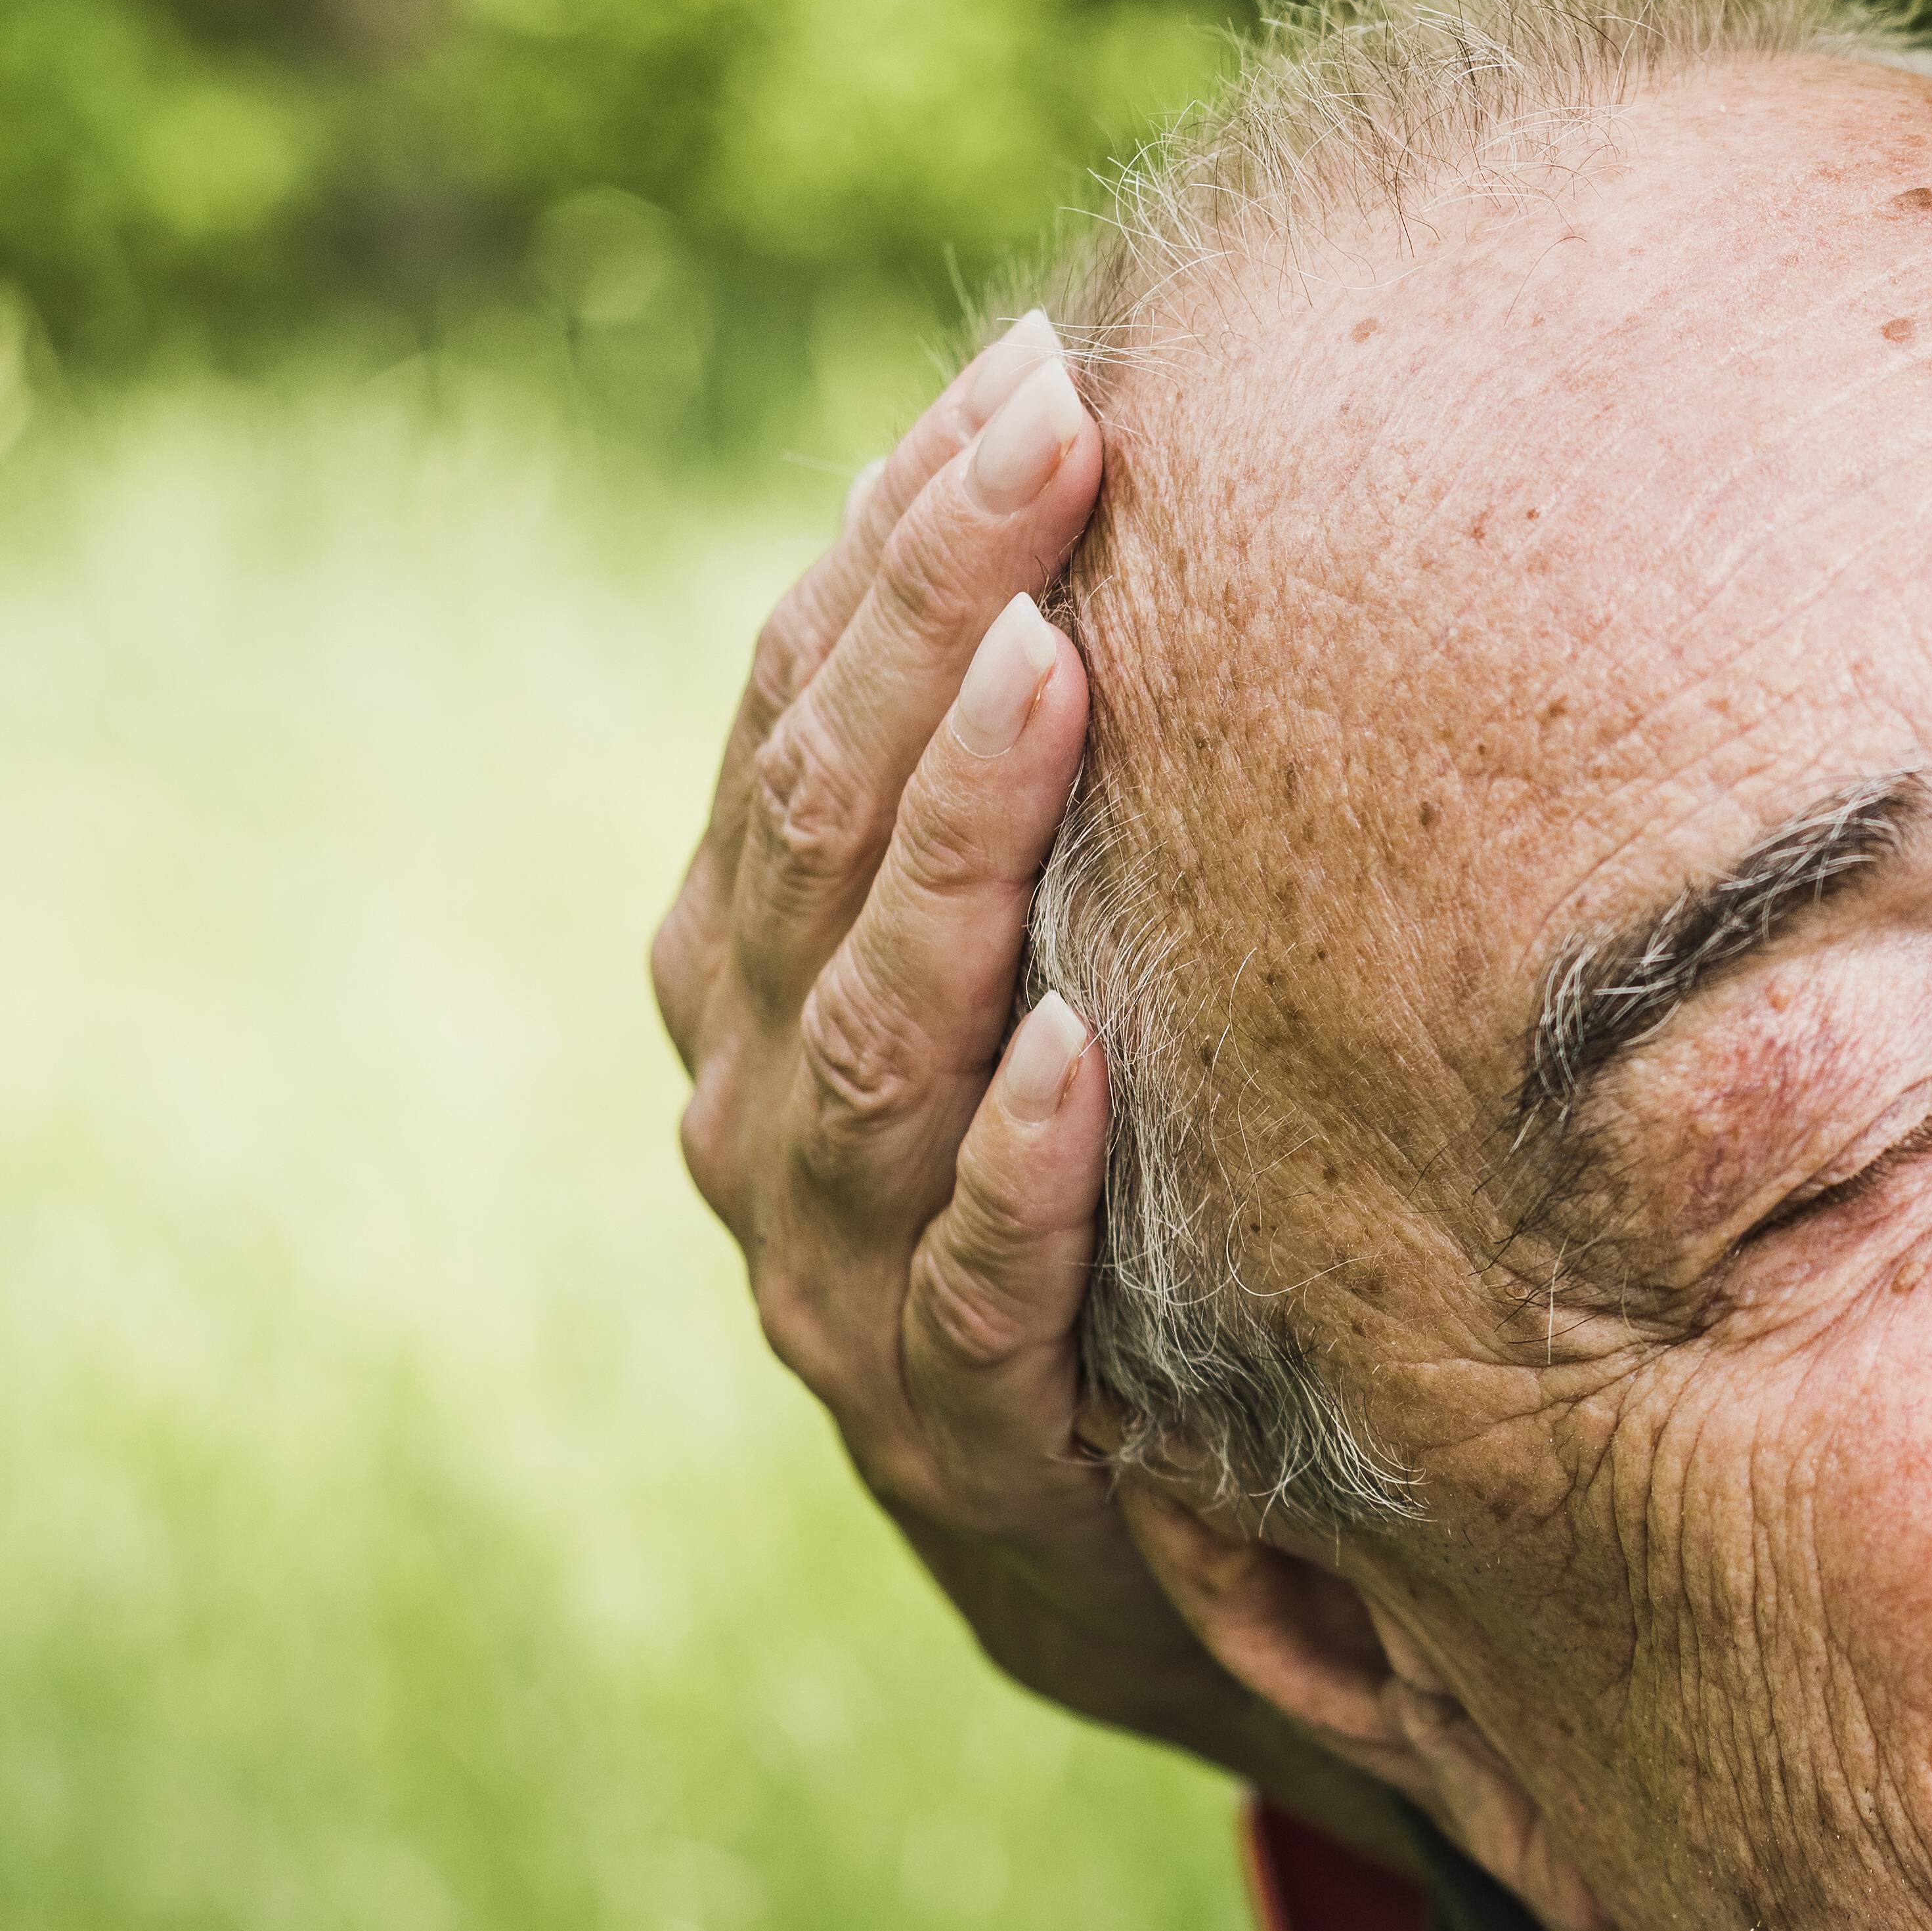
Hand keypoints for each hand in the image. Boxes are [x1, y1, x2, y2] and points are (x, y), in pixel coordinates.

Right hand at [651, 319, 1333, 1808]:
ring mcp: (839, 1270)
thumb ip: (1053, 796)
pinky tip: (1083, 1051)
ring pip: (877, 1031)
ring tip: (1048, 672)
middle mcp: (764, 1093)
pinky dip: (1022, 1170)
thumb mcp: (1060, 978)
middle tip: (1054, 428)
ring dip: (963, 846)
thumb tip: (1168, 483)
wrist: (1138, 1563)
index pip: (799, 702)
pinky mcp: (959, 1437)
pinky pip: (978, 1287)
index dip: (901, 533)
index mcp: (763, 958)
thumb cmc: (1111, 1204)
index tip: (1038, 367)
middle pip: (821, 822)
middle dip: (931, 611)